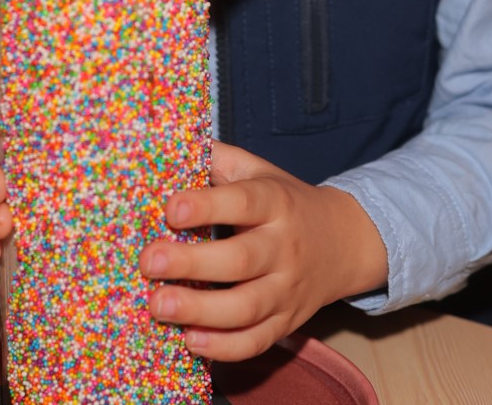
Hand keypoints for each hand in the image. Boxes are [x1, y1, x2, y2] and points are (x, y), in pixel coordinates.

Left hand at [139, 142, 386, 360]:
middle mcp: (284, 248)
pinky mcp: (285, 324)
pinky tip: (190, 340)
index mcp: (276, 202)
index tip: (170, 209)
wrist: (342, 241)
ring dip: (199, 311)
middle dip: (191, 264)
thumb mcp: (258, 170)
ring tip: (157, 305)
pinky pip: (256, 342)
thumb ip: (218, 159)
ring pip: (246, 308)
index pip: (243, 203)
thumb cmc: (283, 201)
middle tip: (148, 262)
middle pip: (240, 261)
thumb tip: (170, 143)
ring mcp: (287, 290)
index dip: (207, 207)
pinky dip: (223, 348)